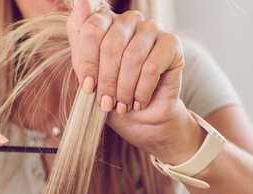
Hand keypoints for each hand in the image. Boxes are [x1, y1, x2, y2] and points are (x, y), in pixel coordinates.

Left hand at [67, 0, 202, 163]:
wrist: (141, 122)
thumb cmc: (113, 97)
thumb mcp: (87, 74)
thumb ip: (80, 40)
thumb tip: (81, 0)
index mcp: (106, 22)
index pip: (91, 28)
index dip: (88, 62)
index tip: (88, 87)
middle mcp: (129, 21)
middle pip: (111, 45)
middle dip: (106, 81)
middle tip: (106, 103)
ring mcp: (152, 30)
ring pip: (132, 57)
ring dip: (124, 89)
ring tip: (123, 105)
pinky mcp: (172, 45)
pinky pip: (151, 67)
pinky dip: (141, 91)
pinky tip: (139, 102)